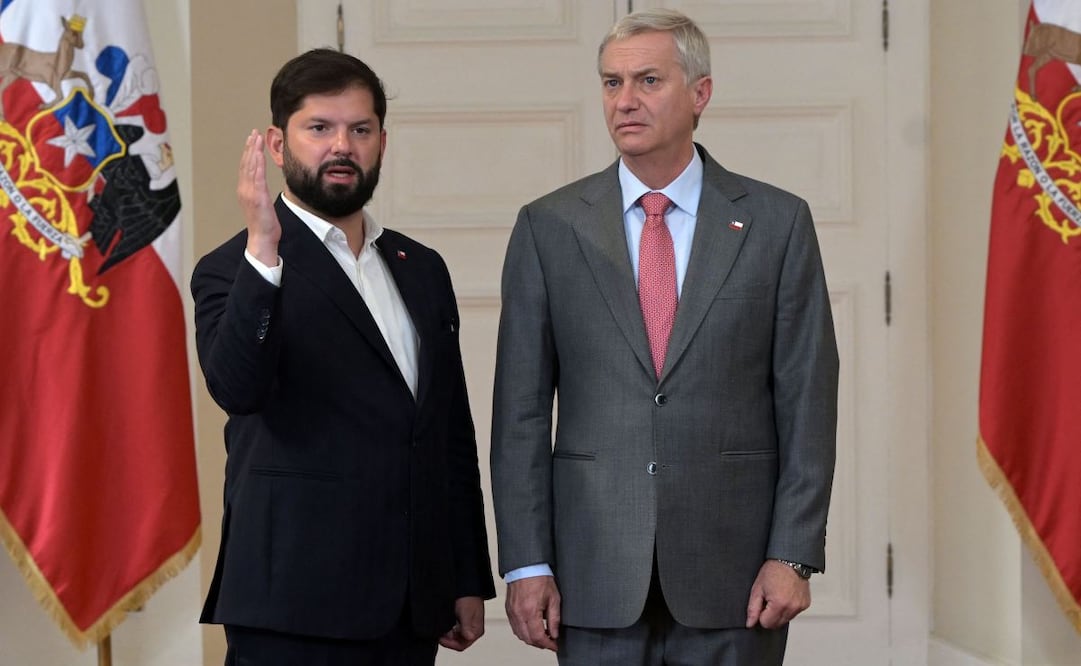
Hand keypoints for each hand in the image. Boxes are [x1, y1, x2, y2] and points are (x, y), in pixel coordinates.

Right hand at [237, 129, 279, 264]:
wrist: (262, 238)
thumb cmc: (265, 224)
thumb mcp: (261, 205)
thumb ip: (260, 193)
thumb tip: (262, 186)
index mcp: (245, 191)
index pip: (246, 167)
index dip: (248, 152)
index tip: (252, 140)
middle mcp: (244, 189)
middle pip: (246, 163)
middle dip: (250, 147)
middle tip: (253, 133)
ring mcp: (249, 192)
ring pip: (250, 166)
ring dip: (253, 150)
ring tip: (256, 137)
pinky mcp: (257, 196)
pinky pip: (256, 175)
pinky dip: (257, 163)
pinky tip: (258, 153)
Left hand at [438, 596, 484, 650]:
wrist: (467, 585)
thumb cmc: (469, 597)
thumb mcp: (466, 612)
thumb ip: (466, 626)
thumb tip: (469, 637)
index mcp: (476, 631)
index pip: (461, 645)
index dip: (450, 644)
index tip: (441, 638)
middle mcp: (472, 631)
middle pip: (457, 642)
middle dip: (447, 639)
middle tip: (439, 633)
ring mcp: (467, 627)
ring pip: (455, 637)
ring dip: (447, 634)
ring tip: (440, 628)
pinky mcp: (463, 622)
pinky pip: (454, 630)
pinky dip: (448, 629)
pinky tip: (444, 623)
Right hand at [505, 575, 560, 650]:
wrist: (526, 566)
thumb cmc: (540, 578)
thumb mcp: (554, 598)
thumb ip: (554, 619)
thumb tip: (554, 633)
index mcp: (530, 611)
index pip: (538, 637)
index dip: (548, 644)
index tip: (554, 645)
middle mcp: (519, 614)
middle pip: (528, 639)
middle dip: (540, 644)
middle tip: (550, 641)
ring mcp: (512, 612)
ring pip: (520, 635)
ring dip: (531, 639)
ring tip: (542, 635)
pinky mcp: (508, 609)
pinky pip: (514, 627)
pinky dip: (523, 632)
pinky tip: (531, 628)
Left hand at [745, 559, 810, 628]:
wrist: (790, 560)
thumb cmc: (774, 570)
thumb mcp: (758, 588)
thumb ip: (753, 608)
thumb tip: (750, 623)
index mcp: (779, 604)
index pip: (766, 624)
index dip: (761, 615)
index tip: (762, 604)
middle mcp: (792, 607)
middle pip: (776, 625)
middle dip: (770, 615)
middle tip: (769, 599)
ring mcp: (800, 606)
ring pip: (785, 620)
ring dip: (779, 613)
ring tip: (777, 596)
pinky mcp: (805, 604)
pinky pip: (794, 614)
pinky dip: (788, 608)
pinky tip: (786, 596)